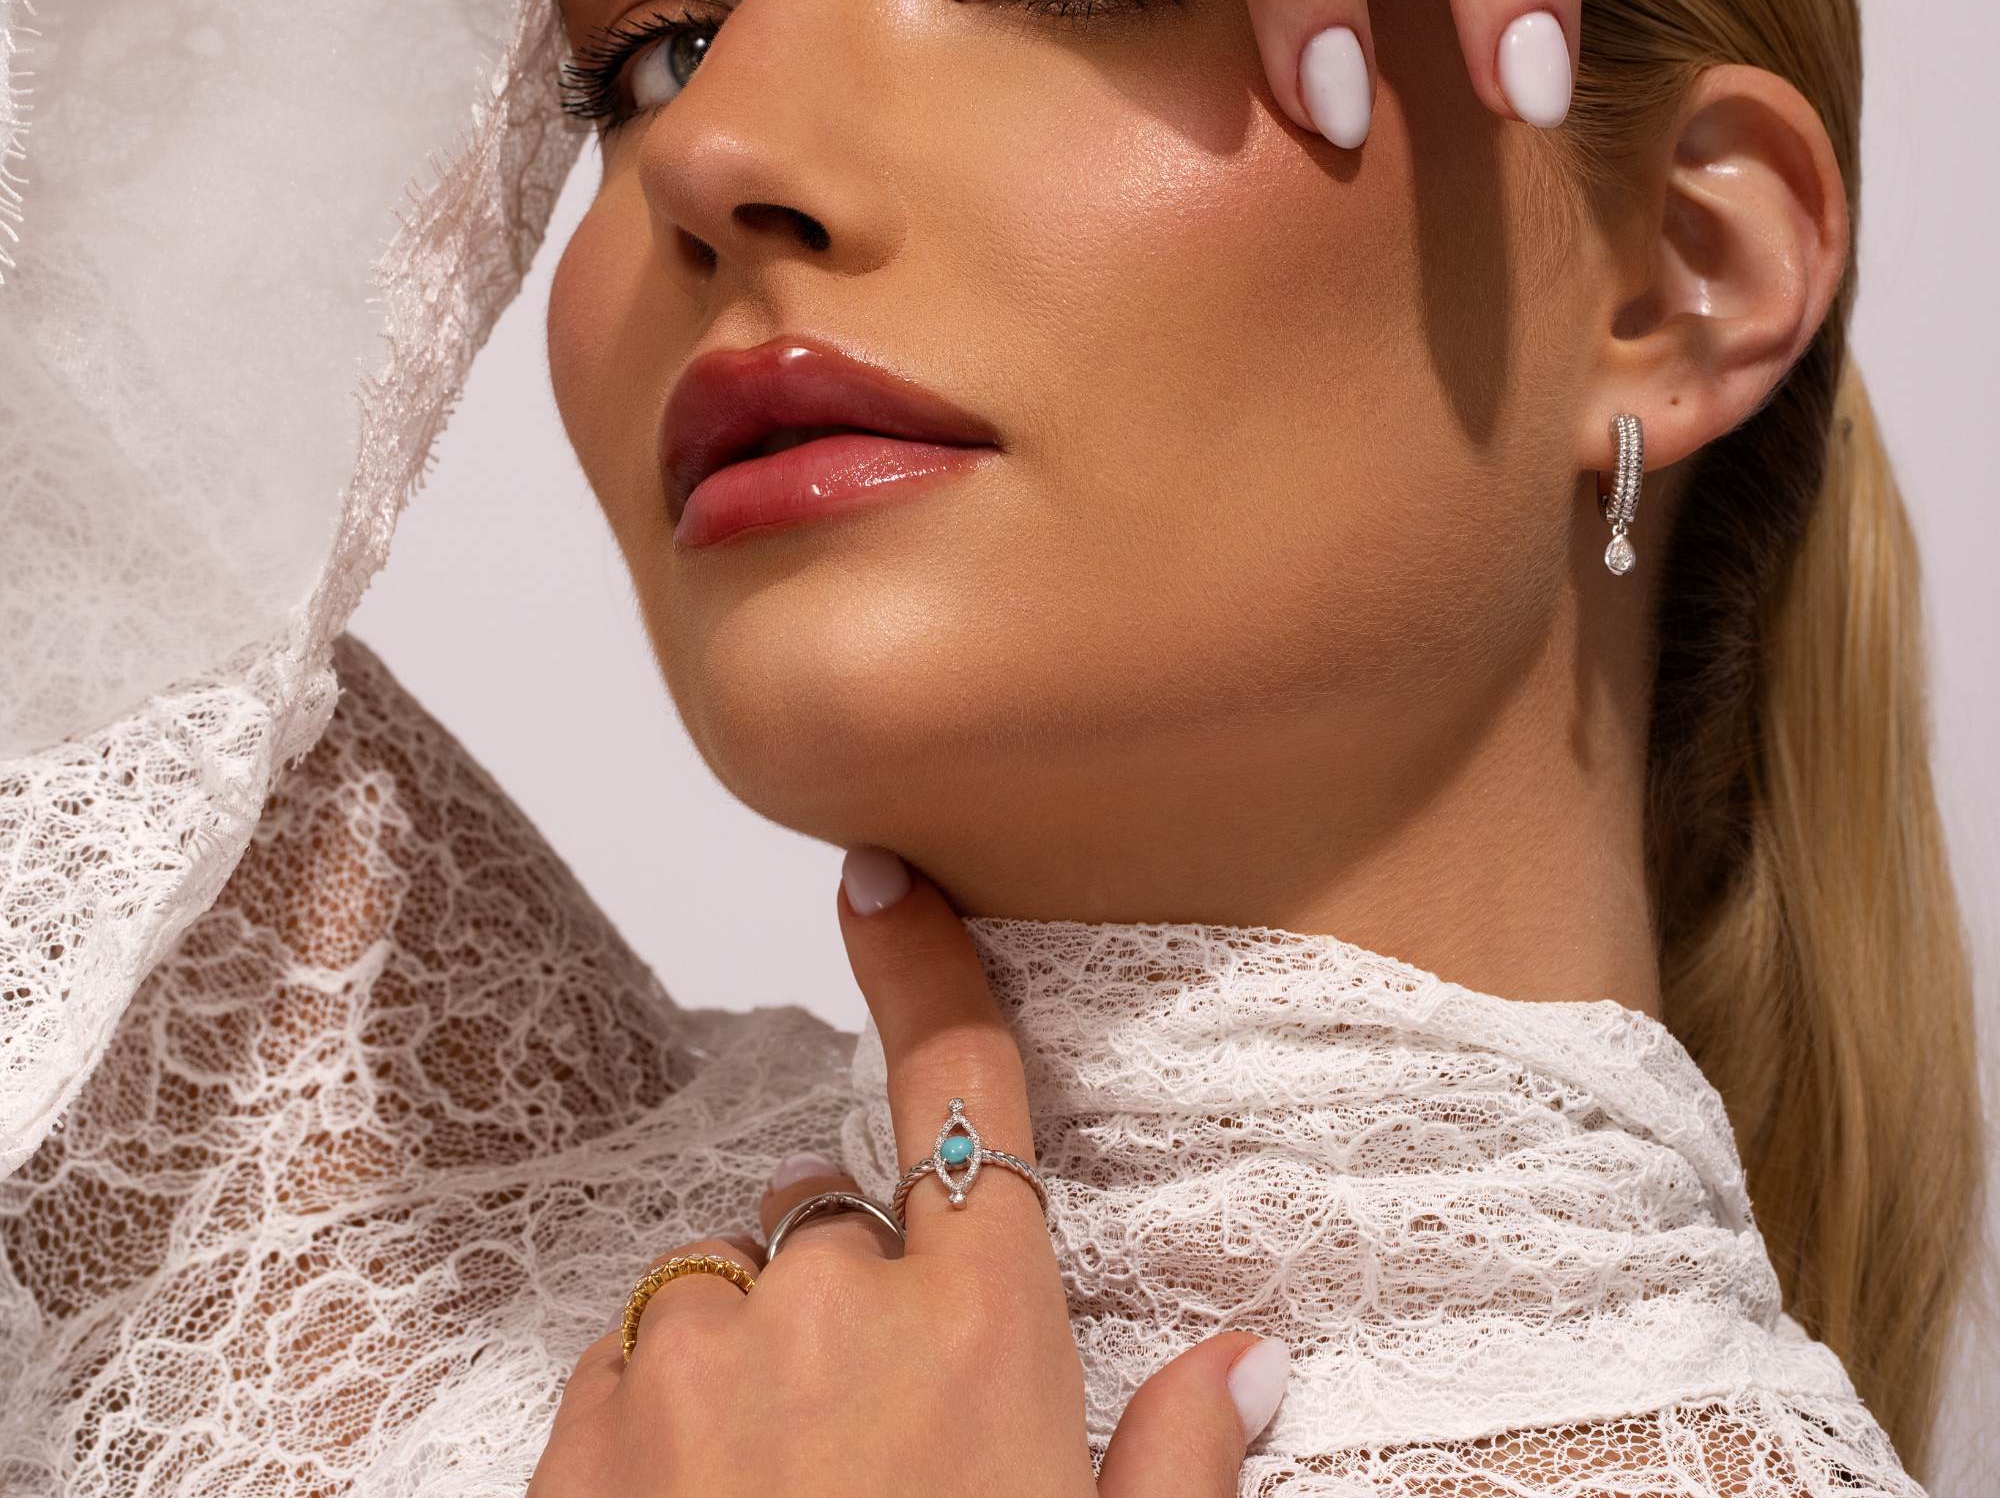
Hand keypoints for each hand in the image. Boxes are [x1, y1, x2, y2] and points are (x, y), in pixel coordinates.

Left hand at [527, 846, 1289, 1494]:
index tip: (878, 871)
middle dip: (857, 1293)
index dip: (925, 960)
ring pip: (730, 1289)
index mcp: (980, 1327)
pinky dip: (659, 1415)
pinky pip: (632, 1364)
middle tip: (879, 1446)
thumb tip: (1252, 1360)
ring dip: (750, 1358)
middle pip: (841, 1218)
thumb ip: (1172, 1466)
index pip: (968, 1087)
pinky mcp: (587, 1426)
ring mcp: (697, 1357)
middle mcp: (834, 1301)